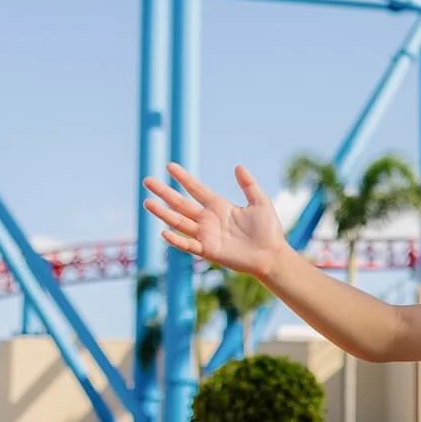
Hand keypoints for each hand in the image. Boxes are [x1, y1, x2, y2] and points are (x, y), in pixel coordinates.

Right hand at [143, 162, 291, 278]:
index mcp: (219, 206)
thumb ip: (248, 185)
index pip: (196, 189)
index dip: (183, 178)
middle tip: (147, 181)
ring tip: (148, 202)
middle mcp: (208, 219)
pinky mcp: (208, 251)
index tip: (170, 166)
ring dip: (163, 213)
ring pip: (179, 222)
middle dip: (164, 193)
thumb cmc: (268, 231)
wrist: (273, 255)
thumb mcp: (260, 202)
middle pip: (181, 204)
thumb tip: (238, 166)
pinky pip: (188, 245)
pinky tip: (163, 232)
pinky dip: (176, 240)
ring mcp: (206, 235)